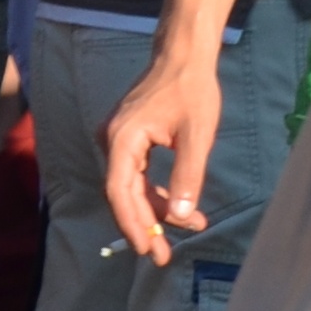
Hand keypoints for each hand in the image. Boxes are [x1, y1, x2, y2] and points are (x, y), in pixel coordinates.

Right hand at [103, 37, 231, 261]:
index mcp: (123, 139)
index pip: (120, 192)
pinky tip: (182, 207)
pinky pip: (139, 174)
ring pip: (133, 186)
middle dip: (147, 224)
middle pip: (124, 194)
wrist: (184, 54)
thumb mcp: (198, 134)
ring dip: (158, 209)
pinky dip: (158, 191)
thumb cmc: (193, 88)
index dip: (133, 223)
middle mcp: (113, 141)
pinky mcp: (130, 139)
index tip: (147, 248)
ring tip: (189, 228)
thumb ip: (188, 175)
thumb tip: (184, 215)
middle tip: (163, 256)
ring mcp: (119, 140)